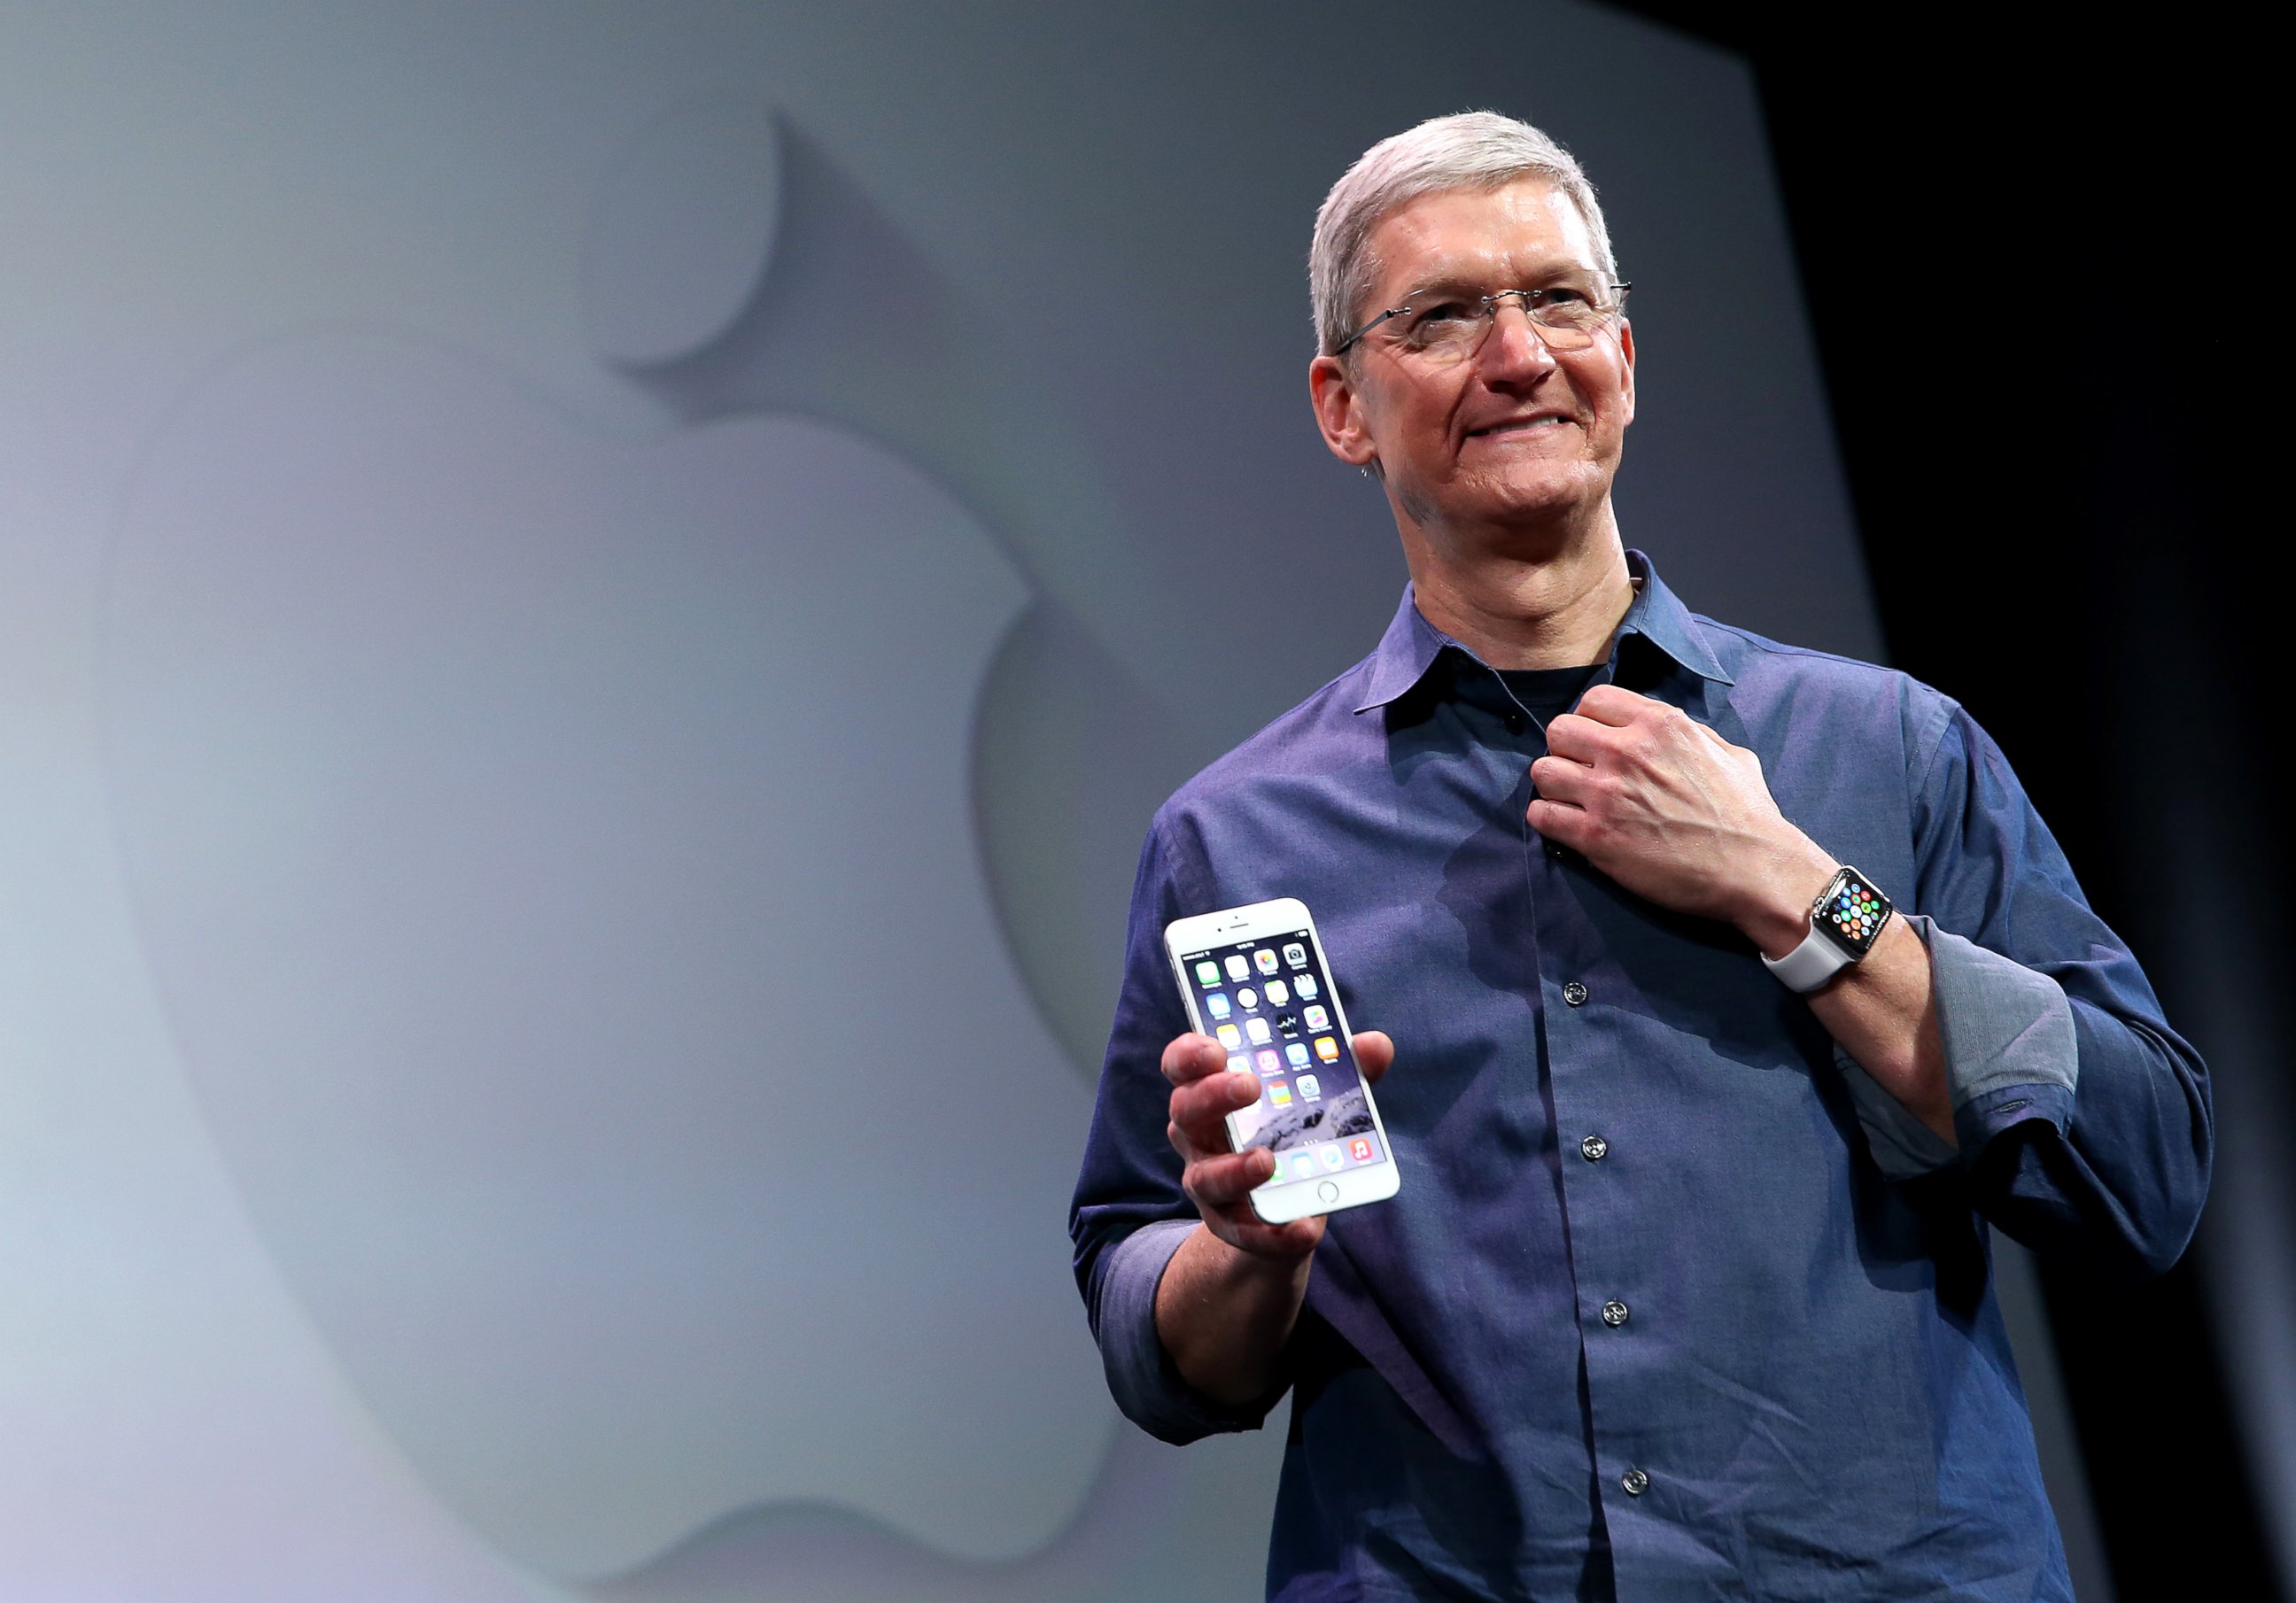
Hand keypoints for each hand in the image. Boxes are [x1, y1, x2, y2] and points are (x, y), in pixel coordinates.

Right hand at [1162, 1028, 1394, 1260]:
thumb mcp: (1316, 1099)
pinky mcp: (1230, 1226)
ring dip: (1234, 1168)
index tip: (1217, 1048)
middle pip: (1186, 1111)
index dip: (1191, 1054)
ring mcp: (1209, 1182)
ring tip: (1267, 1160)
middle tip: (1250, 1086)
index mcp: (1211, 1094)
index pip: (1182, 1066)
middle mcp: (1199, 1136)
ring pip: (1205, 1177)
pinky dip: (1273, 1233)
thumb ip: (1343, 1070)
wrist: (1285, 1209)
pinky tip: (1304, 1228)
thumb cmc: (1291, 1135)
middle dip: (1213, 1095)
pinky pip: (1244, 1232)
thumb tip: (1377, 1046)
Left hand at [1526, 685, 1834, 951]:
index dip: (1590, 720)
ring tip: (1571, 799)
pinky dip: (1547, 819)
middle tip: (1581, 771)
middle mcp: (1628, 751)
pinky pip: (1541, 815)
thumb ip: (1689, 734)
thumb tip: (1663, 732)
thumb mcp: (1728, 753)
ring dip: (1553, 785)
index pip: (1593, 699)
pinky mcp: (1596, 836)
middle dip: (1566, 749)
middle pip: (1559, 729)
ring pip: (1542, 770)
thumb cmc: (1748, 814)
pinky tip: (1566, 825)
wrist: (1754, 868)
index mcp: (1660, 724)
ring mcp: (1608, 794)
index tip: (1597, 741)